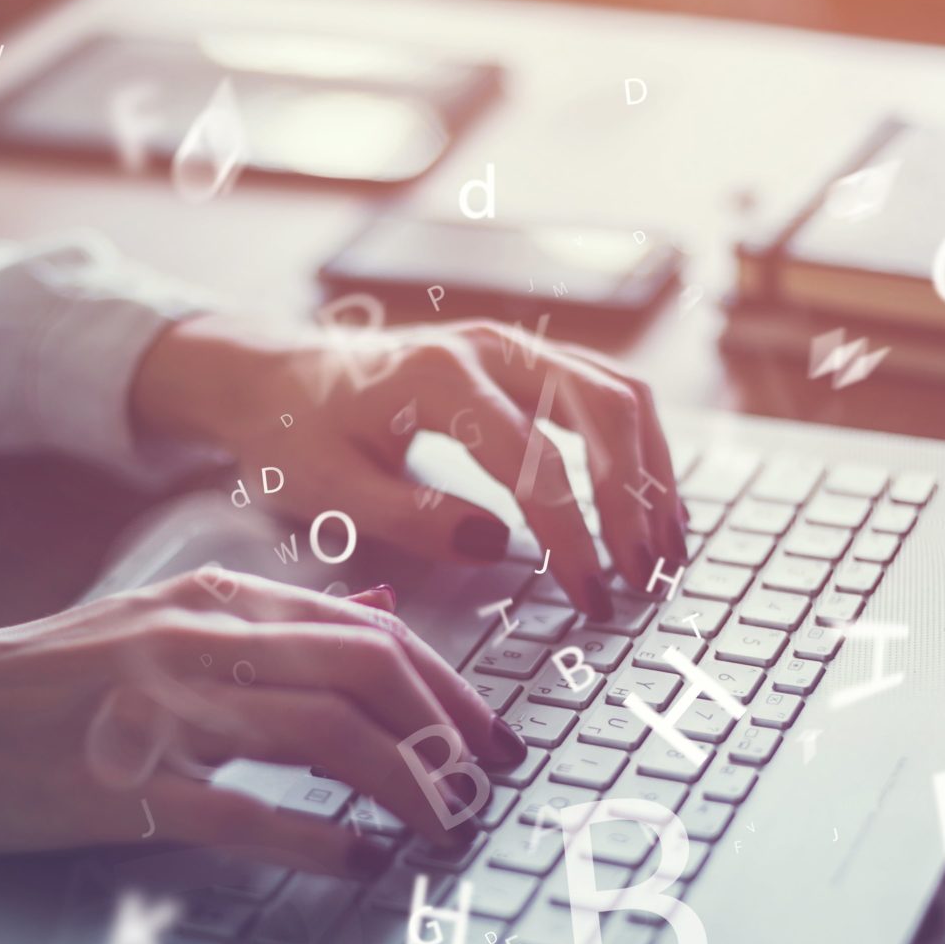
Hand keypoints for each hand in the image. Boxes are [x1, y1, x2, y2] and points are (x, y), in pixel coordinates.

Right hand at [0, 571, 527, 873]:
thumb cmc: (37, 681)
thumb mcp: (159, 624)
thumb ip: (272, 624)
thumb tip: (382, 616)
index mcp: (214, 603)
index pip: (370, 633)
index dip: (449, 690)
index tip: (491, 740)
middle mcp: (198, 642)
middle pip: (368, 673)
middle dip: (450, 734)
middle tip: (490, 789)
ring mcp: (159, 710)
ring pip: (324, 735)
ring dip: (406, 788)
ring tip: (446, 831)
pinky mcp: (118, 783)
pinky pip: (243, 809)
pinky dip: (317, 839)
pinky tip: (360, 863)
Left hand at [131, 313, 686, 618]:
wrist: (277, 377)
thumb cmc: (296, 436)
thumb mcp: (327, 489)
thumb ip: (409, 517)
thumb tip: (497, 543)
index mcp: (437, 377)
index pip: (533, 461)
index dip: (571, 535)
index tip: (589, 597)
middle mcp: (490, 346)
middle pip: (602, 411)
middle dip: (635, 500)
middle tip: (645, 579)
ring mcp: (516, 347)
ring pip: (620, 395)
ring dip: (655, 472)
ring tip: (667, 551)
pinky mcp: (529, 362)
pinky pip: (609, 394)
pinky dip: (643, 450)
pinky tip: (652, 510)